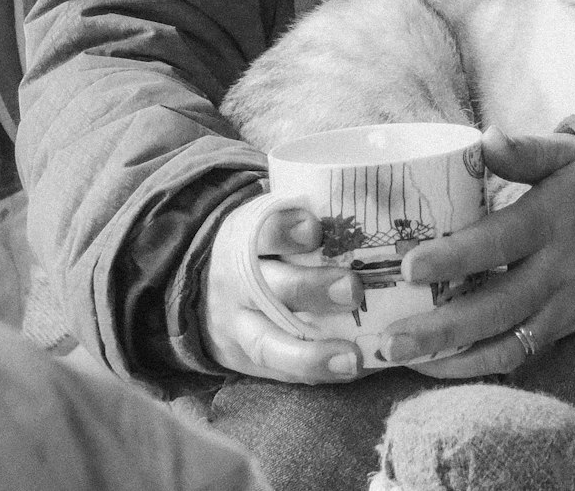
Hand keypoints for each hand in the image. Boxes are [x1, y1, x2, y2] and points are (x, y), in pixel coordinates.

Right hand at [199, 198, 364, 382]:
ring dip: (311, 355)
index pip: (261, 231)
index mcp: (244, 239)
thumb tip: (372, 199)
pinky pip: (278, 373)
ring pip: (268, 344)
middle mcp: (237, 284)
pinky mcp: (246, 360)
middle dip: (311, 289)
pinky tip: (347, 373)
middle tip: (353, 290)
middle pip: (269, 288)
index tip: (315, 228)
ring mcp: (238, 327)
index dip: (284, 230)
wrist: (203, 288)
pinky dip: (312, 375)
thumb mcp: (266, 220)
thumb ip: (302, 217)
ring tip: (352, 359)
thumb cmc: (260, 247)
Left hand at [376, 127, 574, 376]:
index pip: (499, 242)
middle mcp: (561, 269)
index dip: (455, 258)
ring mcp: (565, 305)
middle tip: (390, 339)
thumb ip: (524, 150)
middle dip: (442, 328)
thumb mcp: (563, 152)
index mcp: (553, 218)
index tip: (409, 267)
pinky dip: (478, 367)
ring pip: (507, 343)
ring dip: (453, 358)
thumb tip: (486, 138)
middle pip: (497, 306)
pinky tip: (438, 366)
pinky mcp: (566, 327)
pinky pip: (521, 356)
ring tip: (403, 359)